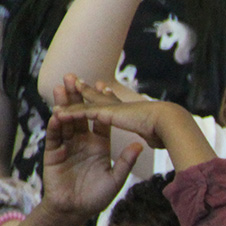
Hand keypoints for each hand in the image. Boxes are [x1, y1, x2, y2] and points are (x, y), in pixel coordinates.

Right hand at [42, 81, 141, 222]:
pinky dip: (55, 125)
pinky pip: (54, 136)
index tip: (103, 86)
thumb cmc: (97, 196)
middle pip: (81, 115)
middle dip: (78, 96)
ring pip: (66, 121)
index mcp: (99, 145)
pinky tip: (57, 114)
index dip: (101, 105)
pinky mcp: (54, 152)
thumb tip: (140, 145)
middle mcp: (83, 141)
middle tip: (75, 76)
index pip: (100, 120)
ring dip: (63, 104)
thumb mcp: (115, 180)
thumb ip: (125, 162)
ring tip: (62, 87)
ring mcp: (68, 145)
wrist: (75, 210)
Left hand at [55, 78, 171, 148]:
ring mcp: (111, 108)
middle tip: (77, 83)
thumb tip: (152, 142)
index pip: (117, 103)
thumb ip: (151, 137)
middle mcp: (119, 106)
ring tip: (58, 102)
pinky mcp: (105, 112)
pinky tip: (58, 113)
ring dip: (72, 102)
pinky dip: (70, 113)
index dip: (108, 97)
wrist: (167, 123)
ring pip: (87, 104)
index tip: (104, 89)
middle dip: (87, 92)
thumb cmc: (167, 132)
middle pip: (99, 98)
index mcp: (131, 112)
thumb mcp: (156, 135)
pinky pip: (82, 113)